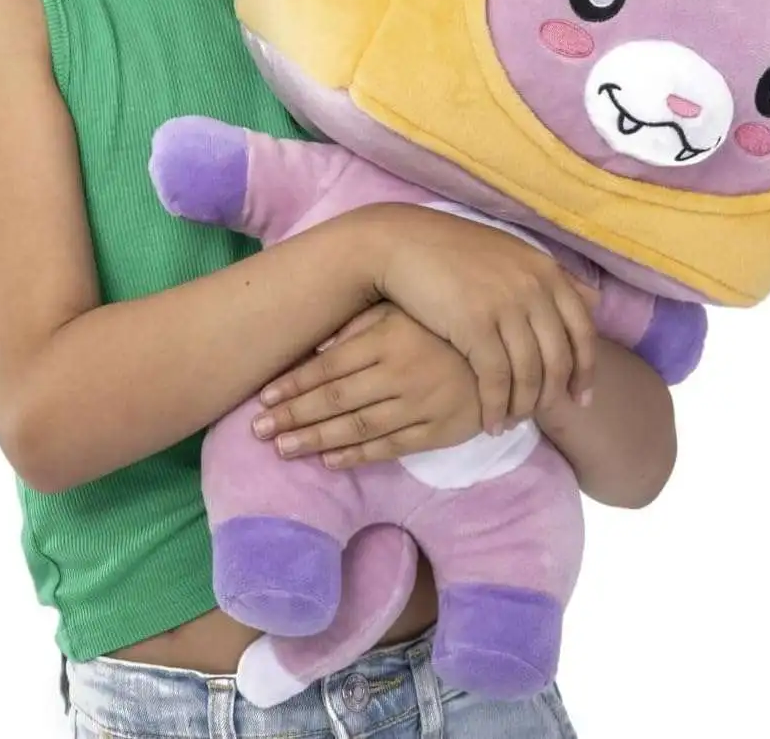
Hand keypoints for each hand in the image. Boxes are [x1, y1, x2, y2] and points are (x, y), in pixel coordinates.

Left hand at [252, 304, 481, 467]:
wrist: (509, 346)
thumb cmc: (446, 321)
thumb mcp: (403, 308)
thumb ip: (361, 324)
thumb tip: (318, 345)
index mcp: (389, 338)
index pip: (329, 366)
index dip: (293, 384)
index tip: (264, 397)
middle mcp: (400, 373)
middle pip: (336, 400)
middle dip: (293, 416)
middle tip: (260, 429)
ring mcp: (420, 405)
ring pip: (358, 427)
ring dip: (317, 440)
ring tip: (284, 448)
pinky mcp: (439, 430)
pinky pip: (390, 448)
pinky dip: (358, 456)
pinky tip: (329, 461)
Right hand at [352, 203, 597, 432]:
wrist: (402, 243)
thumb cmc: (453, 251)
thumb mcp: (512, 255)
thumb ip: (552, 280)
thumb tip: (595, 299)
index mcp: (547, 271)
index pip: (582, 331)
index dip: (586, 370)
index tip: (582, 398)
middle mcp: (534, 288)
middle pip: (558, 359)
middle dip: (554, 396)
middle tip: (542, 417)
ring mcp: (506, 307)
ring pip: (529, 375)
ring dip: (522, 407)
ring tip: (512, 422)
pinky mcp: (475, 326)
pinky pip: (496, 380)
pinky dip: (496, 407)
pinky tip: (490, 423)